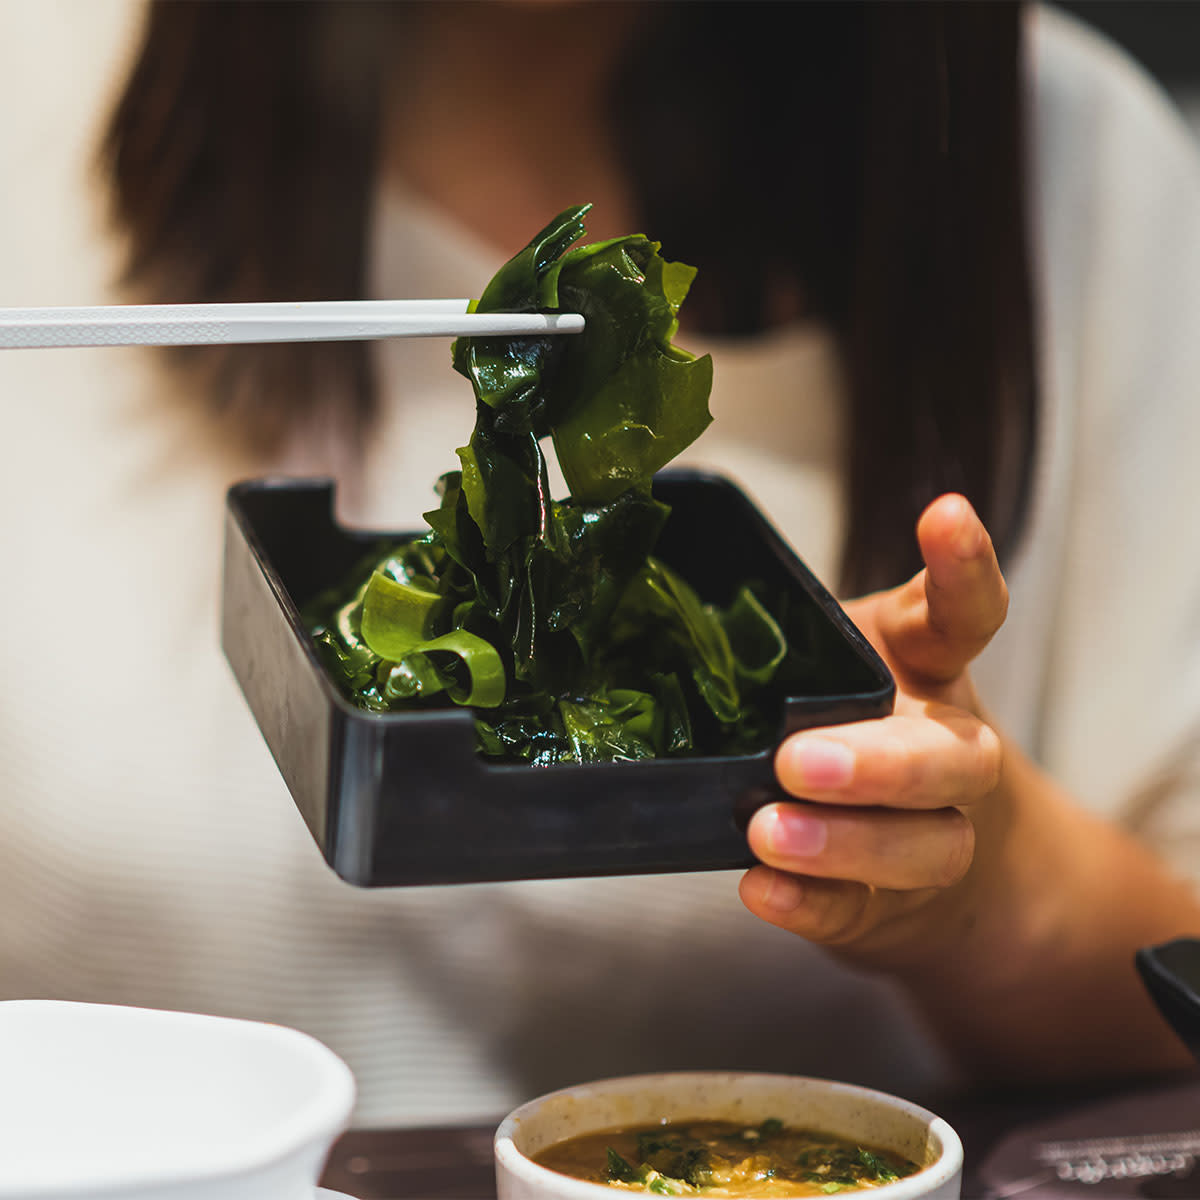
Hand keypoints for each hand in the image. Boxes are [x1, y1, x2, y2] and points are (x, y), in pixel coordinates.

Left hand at [739, 493, 1008, 967]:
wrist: (923, 861)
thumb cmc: (855, 731)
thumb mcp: (831, 665)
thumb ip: (778, 637)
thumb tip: (643, 594)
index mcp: (928, 671)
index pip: (965, 615)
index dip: (963, 567)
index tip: (942, 513)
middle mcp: (950, 751)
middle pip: (950, 759)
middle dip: (882, 763)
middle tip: (802, 759)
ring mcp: (933, 833)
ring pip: (925, 845)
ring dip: (846, 843)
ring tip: (768, 832)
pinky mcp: (892, 905)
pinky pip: (861, 909)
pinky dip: (811, 903)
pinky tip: (764, 891)